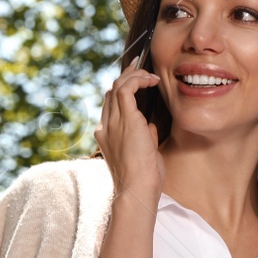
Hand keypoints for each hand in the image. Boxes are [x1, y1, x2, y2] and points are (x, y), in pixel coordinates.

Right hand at [96, 53, 164, 200]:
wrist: (137, 190)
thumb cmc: (143, 181)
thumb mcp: (143, 156)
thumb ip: (144, 139)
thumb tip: (149, 126)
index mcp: (107, 136)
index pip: (111, 106)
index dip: (122, 90)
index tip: (136, 80)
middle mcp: (105, 127)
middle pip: (112, 92)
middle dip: (126, 76)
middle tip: (140, 66)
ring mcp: (112, 122)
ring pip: (118, 86)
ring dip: (133, 75)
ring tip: (149, 74)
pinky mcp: (125, 119)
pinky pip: (127, 88)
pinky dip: (138, 79)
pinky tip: (151, 80)